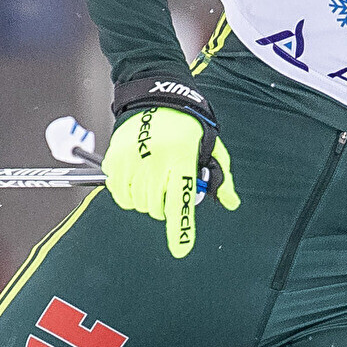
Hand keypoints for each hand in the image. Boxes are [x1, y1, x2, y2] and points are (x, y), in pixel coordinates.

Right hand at [100, 76, 238, 257]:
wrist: (156, 97)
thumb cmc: (187, 124)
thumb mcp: (211, 147)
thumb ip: (221, 177)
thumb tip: (231, 202)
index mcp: (182, 158)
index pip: (181, 200)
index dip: (180, 228)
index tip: (180, 249)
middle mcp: (155, 161)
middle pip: (156, 207)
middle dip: (163, 206)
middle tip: (167, 189)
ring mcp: (132, 160)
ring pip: (136, 203)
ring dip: (145, 200)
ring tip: (152, 181)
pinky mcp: (115, 159)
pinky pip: (118, 193)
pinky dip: (127, 194)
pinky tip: (136, 179)